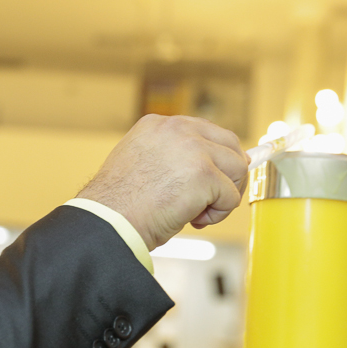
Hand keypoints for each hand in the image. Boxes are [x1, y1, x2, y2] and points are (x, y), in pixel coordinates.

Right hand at [76, 115, 248, 250]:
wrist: (109, 222)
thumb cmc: (120, 205)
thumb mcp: (145, 166)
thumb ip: (174, 158)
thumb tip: (214, 168)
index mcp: (159, 125)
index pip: (207, 132)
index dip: (214, 161)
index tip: (206, 183)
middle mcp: (177, 129)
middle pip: (230, 145)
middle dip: (227, 176)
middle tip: (207, 201)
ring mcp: (192, 148)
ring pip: (237, 169)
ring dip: (223, 196)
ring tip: (196, 213)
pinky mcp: (203, 173)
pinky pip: (231, 197)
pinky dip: (217, 215)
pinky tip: (193, 220)